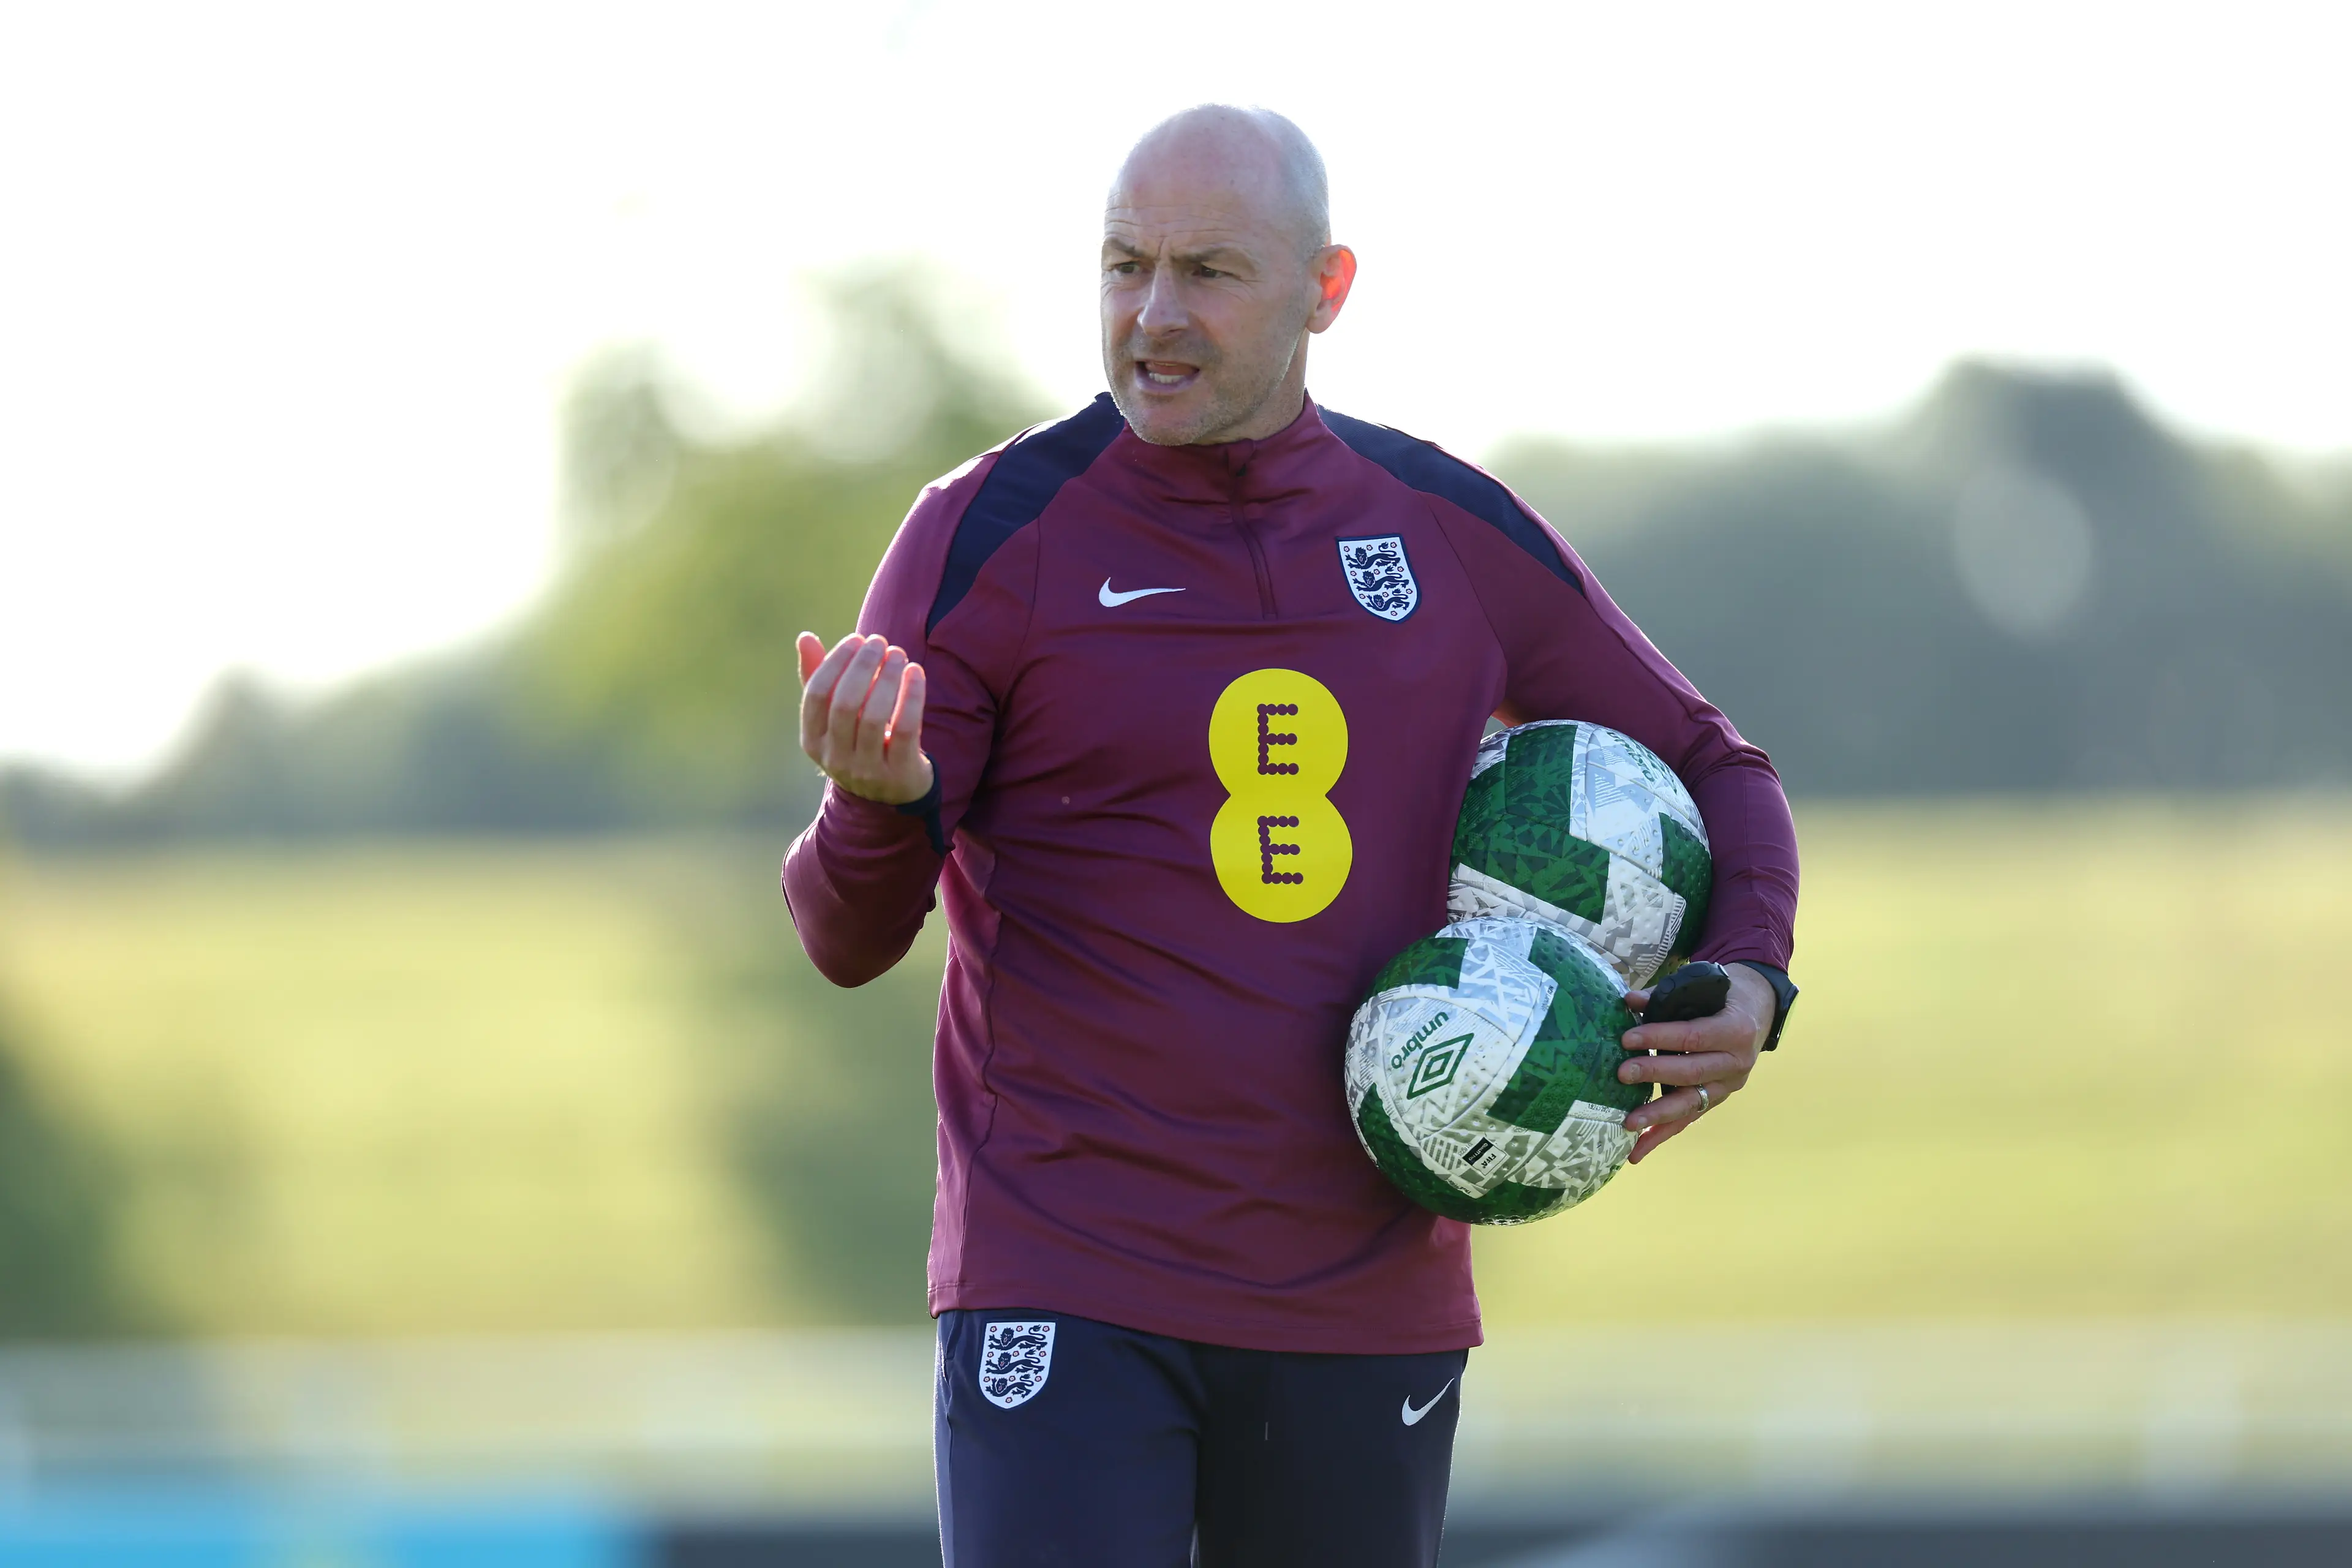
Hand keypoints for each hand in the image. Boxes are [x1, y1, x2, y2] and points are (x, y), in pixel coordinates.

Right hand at [797, 631, 933, 804]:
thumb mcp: (835, 716)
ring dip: (888, 677)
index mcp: (813, 741)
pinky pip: (906, 729)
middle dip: (863, 666)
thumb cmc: (859, 740)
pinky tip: (915, 672)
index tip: (856, 639)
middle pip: (845, 703)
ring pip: (875, 716)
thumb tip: (805, 637)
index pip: (817, 694)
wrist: (891, 792)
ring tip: (898, 653)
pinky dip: (911, 696)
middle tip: (880, 641)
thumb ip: (818, 677)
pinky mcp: (899, 773)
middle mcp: (835, 758)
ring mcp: (867, 770)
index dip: (835, 662)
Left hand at [1615, 962, 1774, 1163]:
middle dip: (1654, 1074)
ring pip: (1692, 1104)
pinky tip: (1638, 1149)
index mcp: (1735, 1030)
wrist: (1759, 1010)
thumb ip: (1665, 996)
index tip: (1627, 1039)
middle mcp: (1737, 1062)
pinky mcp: (1718, 1099)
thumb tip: (1628, 1001)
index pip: (1693, 1036)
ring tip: (1628, 1125)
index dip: (1659, 1037)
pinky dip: (1663, 1134)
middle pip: (1692, 1072)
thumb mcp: (1703, 987)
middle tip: (1621, 1074)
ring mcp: (1729, 1085)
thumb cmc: (1725, 995)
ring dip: (1658, 1116)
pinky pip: (1689, 1118)